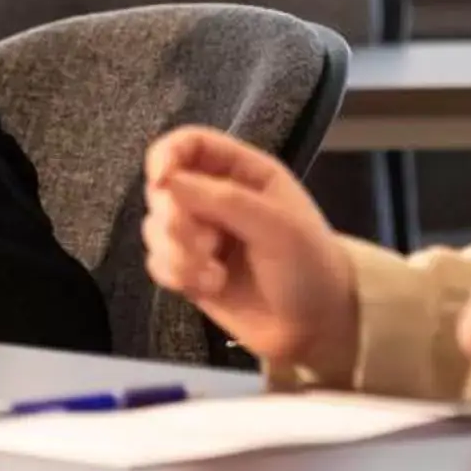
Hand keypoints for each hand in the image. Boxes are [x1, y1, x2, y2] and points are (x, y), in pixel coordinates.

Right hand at [141, 127, 357, 374]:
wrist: (315, 326)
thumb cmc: (308, 265)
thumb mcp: (277, 226)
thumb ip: (224, 200)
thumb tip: (167, 182)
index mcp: (242, 172)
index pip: (188, 143)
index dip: (167, 155)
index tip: (162, 182)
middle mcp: (215, 197)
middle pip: (163, 189)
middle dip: (175, 219)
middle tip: (207, 244)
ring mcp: (199, 234)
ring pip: (154, 228)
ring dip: (178, 253)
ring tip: (214, 273)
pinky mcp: (189, 270)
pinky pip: (157, 262)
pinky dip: (177, 275)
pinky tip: (211, 285)